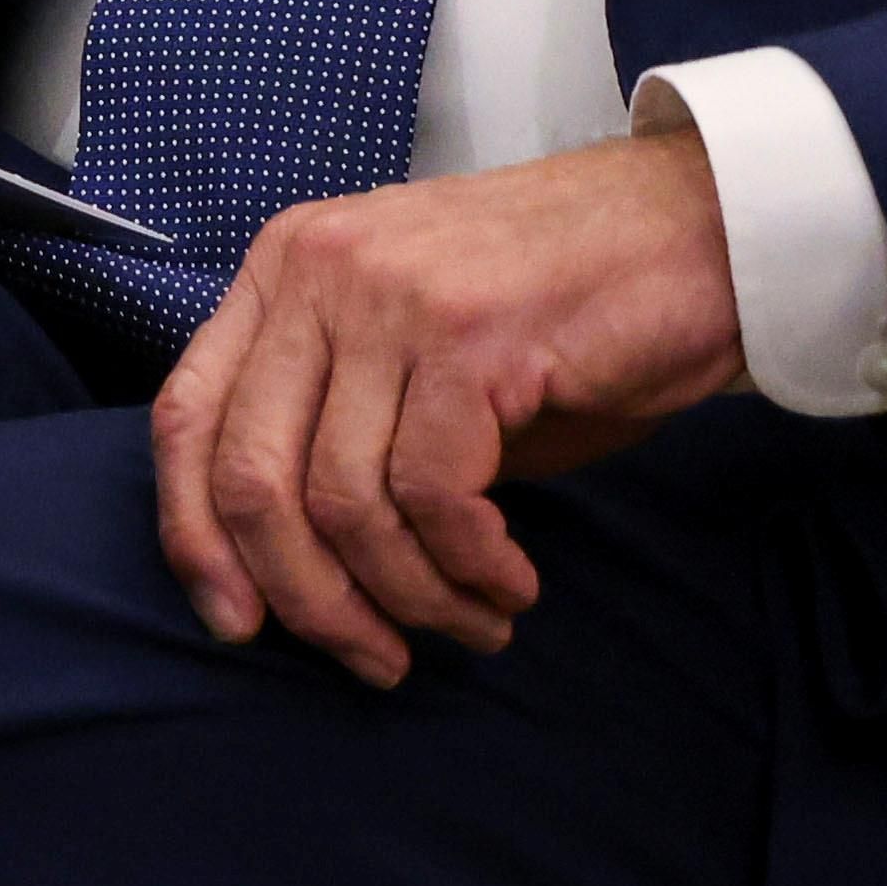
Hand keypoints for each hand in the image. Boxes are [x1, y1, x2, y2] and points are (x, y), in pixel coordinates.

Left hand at [150, 123, 745, 684]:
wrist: (699, 228)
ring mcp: (390, 298)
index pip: (187, 418)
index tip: (239, 623)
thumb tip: (291, 570)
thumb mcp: (419, 350)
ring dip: (410, 595)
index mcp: (285, 267)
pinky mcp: (471, 337)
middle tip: (375, 658)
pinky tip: (508, 583)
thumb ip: (344, 426)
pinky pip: (433, 495)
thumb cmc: (565, 305)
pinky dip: (468, 565)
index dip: (197, 538)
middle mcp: (319, 271)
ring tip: (473, 622)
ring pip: (343, 500)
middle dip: (308, 597)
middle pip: (251, 475)